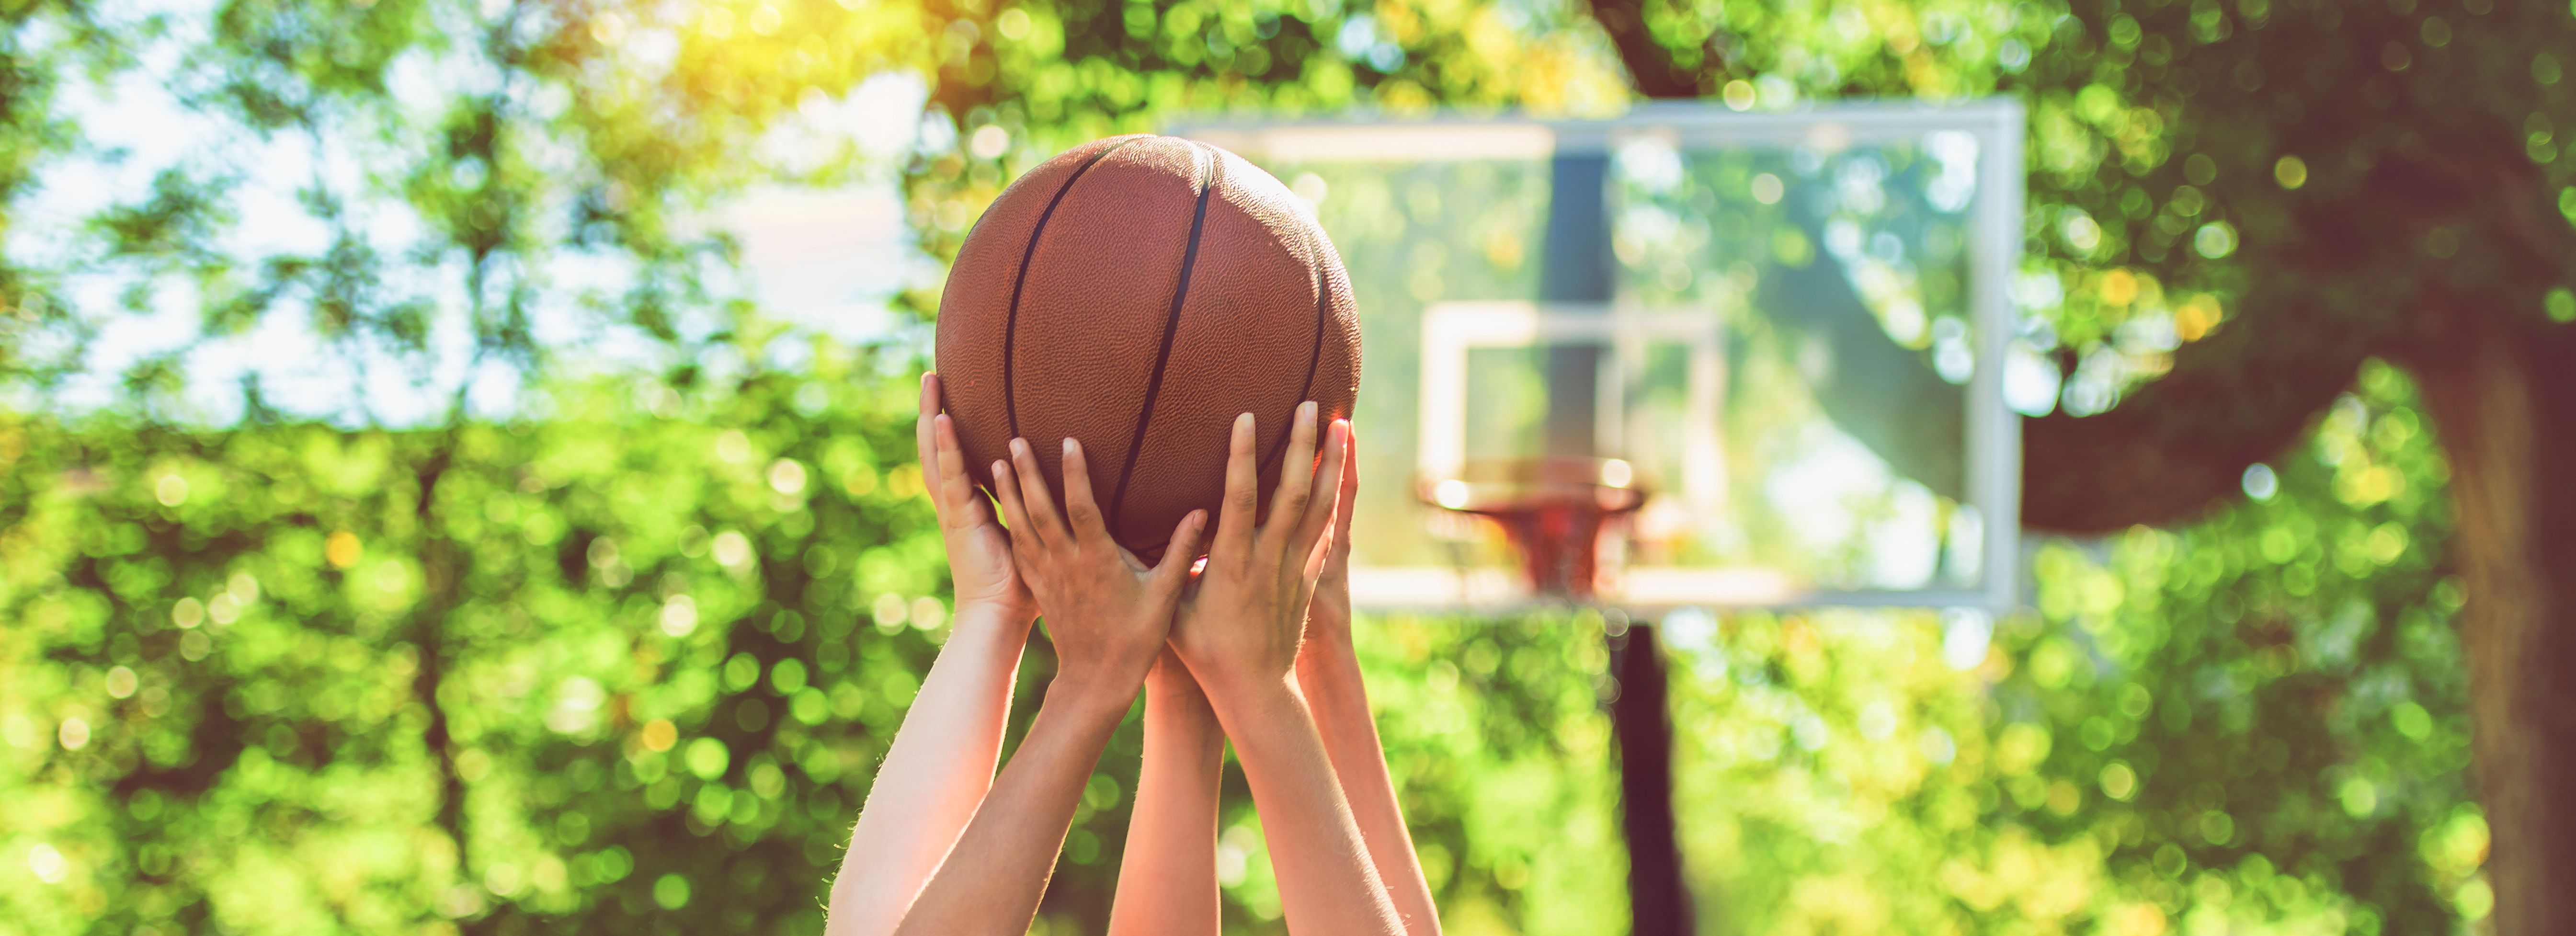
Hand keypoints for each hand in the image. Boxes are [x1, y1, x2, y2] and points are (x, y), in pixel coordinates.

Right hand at [916, 373, 1035, 623]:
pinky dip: (945, 447)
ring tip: (931, 378)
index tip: (956, 400)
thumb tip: (1076, 498)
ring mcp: (954, 511)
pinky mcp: (959, 519)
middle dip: (933, 412)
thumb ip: (1045, 516)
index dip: (954, 431)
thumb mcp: (1033, 542)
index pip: (958, 461)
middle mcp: (957, 505)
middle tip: (933, 374)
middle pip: (938, 449)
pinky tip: (942, 418)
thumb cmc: (1024, 590)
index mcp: (970, 509)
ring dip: (931, 417)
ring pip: (936, 454)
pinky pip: (951, 476)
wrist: (1002, 620)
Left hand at [990, 434, 1204, 699]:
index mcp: (1098, 561)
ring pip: (1022, 526)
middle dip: (1026, 473)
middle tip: (1014, 438)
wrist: (1096, 681)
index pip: (1082, 508)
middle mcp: (1067, 564)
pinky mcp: (1038, 587)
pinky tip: (1002, 507)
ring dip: (1008, 493)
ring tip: (994, 461)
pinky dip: (1008, 524)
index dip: (1074, 473)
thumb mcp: (1165, 595)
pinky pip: (1018, 549)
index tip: (1068, 441)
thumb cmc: (1136, 638)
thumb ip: (1181, 552)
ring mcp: (1047, 576)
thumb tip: (1200, 513)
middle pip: (1041, 510)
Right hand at [1171, 402, 1350, 694]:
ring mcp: (1296, 568)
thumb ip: (1171, 563)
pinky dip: (1338, 495)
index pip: (1240, 499)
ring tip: (1342, 422)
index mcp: (1232, 564)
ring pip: (1321, 507)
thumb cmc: (1203, 651)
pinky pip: (1329, 529)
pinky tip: (1343, 470)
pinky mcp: (1311, 577)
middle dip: (1303, 445)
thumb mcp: (1173, 608)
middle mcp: (1269, 560)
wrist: (1256, 690)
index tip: (1248, 418)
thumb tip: (1163, 520)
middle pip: (1293, 493)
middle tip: (1310, 403)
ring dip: (1332, 462)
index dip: (1244, 457)